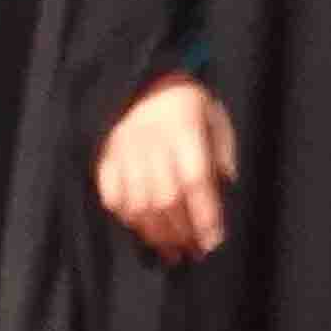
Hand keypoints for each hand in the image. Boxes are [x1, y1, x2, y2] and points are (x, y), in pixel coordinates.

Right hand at [94, 78, 238, 262]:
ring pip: (138, 203)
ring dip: (156, 233)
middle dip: (181, 232)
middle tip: (194, 251)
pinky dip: (126, 217)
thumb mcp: (215, 116)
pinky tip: (142, 228)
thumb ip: (223, 151)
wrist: (142, 79)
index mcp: (183, 129)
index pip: (194, 180)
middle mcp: (151, 143)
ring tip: (171, 250)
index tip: (213, 240)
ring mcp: (124, 152)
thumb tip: (225, 184)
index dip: (204, 214)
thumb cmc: (186, 102)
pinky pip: (111, 196)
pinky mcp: (105, 157)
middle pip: (165, 198)